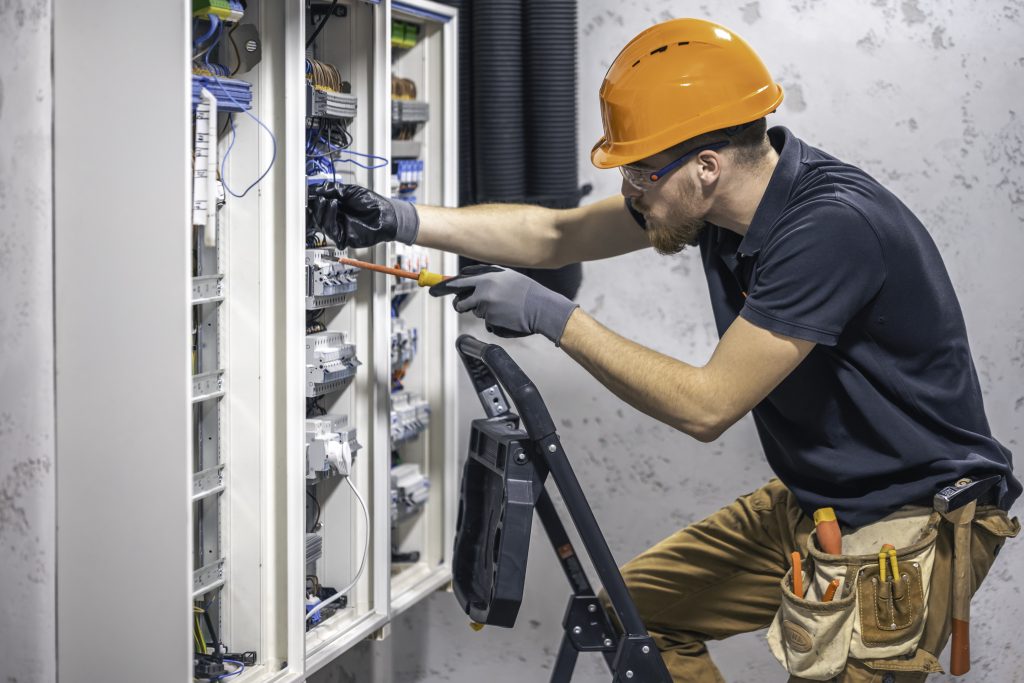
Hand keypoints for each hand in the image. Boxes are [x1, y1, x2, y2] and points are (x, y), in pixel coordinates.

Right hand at [306, 183, 418, 247]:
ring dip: (322, 211)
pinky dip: (330, 219)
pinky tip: (334, 206)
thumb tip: (319, 189)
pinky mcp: (345, 238)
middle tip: (318, 197)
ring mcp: (340, 229)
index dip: (313, 201)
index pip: (319, 207)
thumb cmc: (373, 203)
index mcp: (336, 208)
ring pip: (322, 224)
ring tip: (327, 200)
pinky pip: (332, 232)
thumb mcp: (351, 191)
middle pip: (318, 217)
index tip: (309, 193)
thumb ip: (334, 189)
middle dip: (316, 206)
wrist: (386, 214)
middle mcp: (336, 219)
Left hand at [429, 265, 579, 344]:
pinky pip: (486, 321)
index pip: (457, 282)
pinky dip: (494, 320)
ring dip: (482, 311)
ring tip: (501, 307)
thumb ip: (485, 276)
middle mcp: (483, 291)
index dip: (443, 287)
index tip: (433, 290)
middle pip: (459, 301)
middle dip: (457, 303)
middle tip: (459, 305)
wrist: (542, 308)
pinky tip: (507, 316)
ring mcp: (486, 307)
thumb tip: (466, 277)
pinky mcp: (491, 320)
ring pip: (474, 311)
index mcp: (485, 278)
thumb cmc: (526, 291)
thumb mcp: (506, 275)